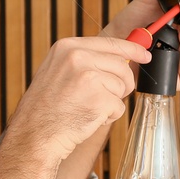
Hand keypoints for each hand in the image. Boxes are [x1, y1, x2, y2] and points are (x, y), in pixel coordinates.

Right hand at [0, 36, 149, 178]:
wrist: (34, 135)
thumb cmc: (45, 110)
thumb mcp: (57, 72)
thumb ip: (84, 61)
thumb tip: (119, 59)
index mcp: (67, 47)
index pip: (110, 43)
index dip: (132, 49)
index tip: (144, 54)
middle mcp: (78, 57)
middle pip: (122, 67)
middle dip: (119, 85)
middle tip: (99, 99)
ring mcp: (89, 77)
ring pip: (122, 87)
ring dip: (110, 102)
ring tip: (85, 108)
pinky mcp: (100, 99)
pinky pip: (119, 107)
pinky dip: (108, 117)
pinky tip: (87, 118)